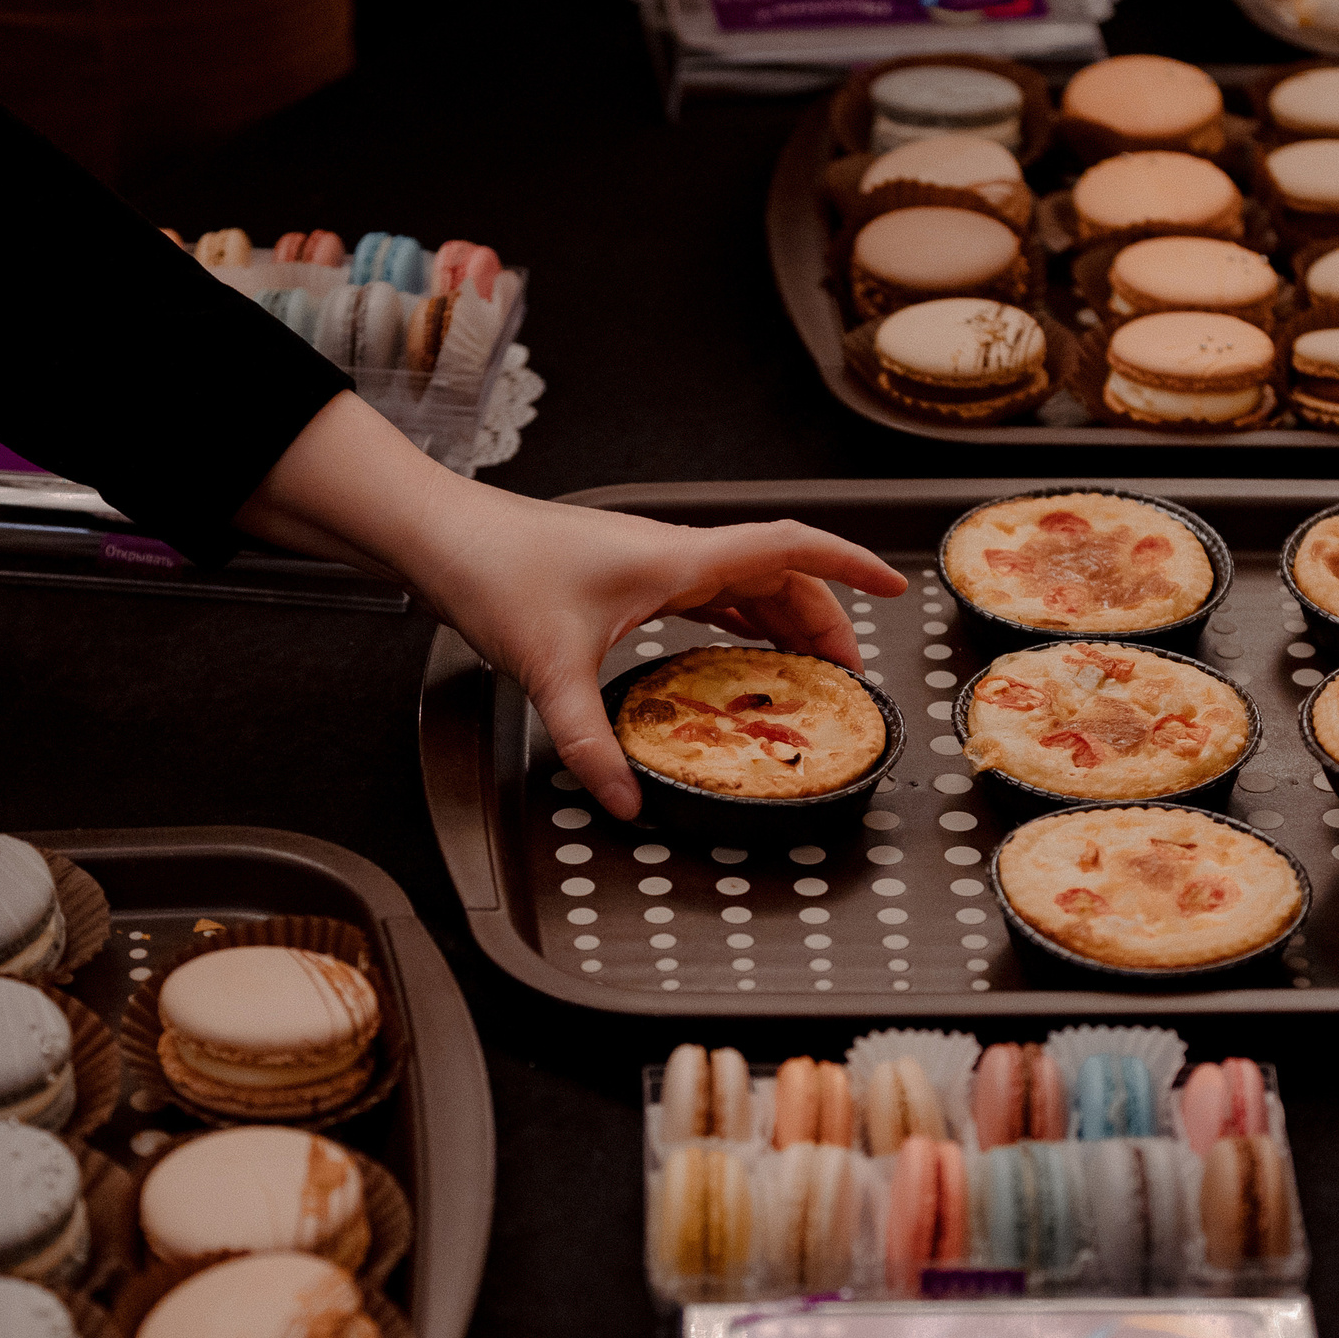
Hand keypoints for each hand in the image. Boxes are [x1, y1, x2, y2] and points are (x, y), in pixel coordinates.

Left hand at [238, 395, 907, 817]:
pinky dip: (739, 623)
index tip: (898, 587)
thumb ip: (591, 744)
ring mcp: (651, 562)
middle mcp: (673, 553)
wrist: (440, 534)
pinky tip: (736, 656)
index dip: (851, 566)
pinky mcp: (626, 575)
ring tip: (809, 672)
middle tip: (851, 677)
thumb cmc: (493, 573)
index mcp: (676, 559)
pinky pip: (707, 595)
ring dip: (785, 621)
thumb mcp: (548, 672)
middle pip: (779, 575)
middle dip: (827, 620)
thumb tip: (629, 803)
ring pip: (745, 584)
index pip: (789, 549)